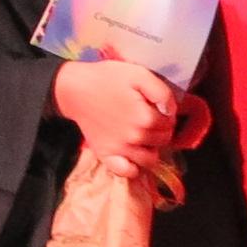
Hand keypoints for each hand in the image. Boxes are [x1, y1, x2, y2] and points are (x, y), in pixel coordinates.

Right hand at [51, 58, 182, 175]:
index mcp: (146, 118)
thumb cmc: (107, 79)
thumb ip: (161, 91)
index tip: (156, 108)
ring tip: (142, 136)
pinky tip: (132, 156)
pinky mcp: (107, 156)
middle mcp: (136, 138)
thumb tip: (172, 110)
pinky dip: (133, 168)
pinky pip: (127, 172)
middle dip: (160, 131)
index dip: (166, 115)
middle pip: (163, 142)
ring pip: (150, 160)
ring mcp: (121, 150)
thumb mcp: (138, 74)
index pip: (170, 124)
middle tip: (148, 119)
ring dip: (150, 149)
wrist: (75, 89)